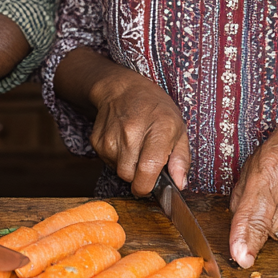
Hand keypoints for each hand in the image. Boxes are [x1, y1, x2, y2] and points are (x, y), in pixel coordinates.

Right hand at [89, 66, 190, 195]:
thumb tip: (180, 184)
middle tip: (146, 162)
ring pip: (118, 171)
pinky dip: (116, 159)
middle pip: (130, 176)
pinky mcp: (97, 140)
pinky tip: (123, 143)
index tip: (151, 187)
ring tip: (135, 149)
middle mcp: (132, 131)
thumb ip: (181, 158)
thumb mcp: (178, 128)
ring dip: (128, 167)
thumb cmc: (155, 109)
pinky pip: (107, 163)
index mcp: (158, 129)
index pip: (148, 168)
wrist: (122, 89)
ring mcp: (111, 136)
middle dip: (139, 177)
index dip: (149, 186)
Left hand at [228, 106, 277, 267]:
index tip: (241, 257)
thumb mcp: (254, 160)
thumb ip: (242, 192)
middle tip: (254, 210)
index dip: (246, 236)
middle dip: (254, 227)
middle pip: (265, 227)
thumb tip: (236, 218)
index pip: (254, 212)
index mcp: (267, 172)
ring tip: (274, 195)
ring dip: (270, 220)